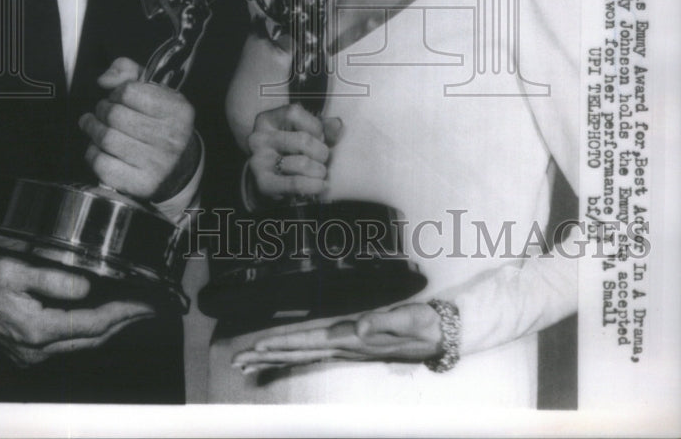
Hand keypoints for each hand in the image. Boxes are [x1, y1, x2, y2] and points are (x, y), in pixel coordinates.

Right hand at [0, 252, 155, 366]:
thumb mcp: (16, 270)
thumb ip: (53, 280)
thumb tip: (87, 288)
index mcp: (37, 330)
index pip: (93, 324)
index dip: (123, 314)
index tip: (146, 304)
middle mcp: (37, 349)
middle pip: (93, 340)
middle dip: (124, 323)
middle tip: (150, 308)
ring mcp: (32, 354)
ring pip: (82, 345)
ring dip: (109, 328)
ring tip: (133, 311)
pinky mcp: (28, 351)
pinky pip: (68, 344)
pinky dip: (89, 330)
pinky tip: (101, 316)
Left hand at [79, 57, 197, 201]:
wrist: (179, 167)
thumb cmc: (160, 123)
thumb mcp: (155, 91)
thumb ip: (128, 72)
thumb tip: (104, 79)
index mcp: (178, 110)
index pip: (130, 91)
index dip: (116, 92)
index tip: (117, 97)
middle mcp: (171, 137)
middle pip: (115, 115)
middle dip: (102, 110)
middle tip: (102, 111)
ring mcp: (156, 163)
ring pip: (106, 138)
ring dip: (93, 129)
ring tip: (93, 125)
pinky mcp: (141, 183)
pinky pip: (102, 164)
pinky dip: (93, 153)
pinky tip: (98, 148)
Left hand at [232, 303, 441, 372]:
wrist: (442, 333)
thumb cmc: (424, 324)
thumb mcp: (408, 319)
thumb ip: (384, 322)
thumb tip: (359, 327)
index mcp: (353, 338)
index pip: (310, 341)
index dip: (283, 343)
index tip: (257, 347)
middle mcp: (346, 345)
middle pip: (300, 352)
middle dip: (268, 356)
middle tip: (238, 361)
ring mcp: (348, 347)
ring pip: (305, 354)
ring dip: (276, 357)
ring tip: (250, 362)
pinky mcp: (353, 345)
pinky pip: (317, 351)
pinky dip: (296, 352)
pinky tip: (284, 356)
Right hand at [247, 102, 342, 198]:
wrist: (269, 181)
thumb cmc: (289, 153)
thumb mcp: (302, 134)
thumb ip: (321, 127)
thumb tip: (336, 124)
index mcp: (266, 120)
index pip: (294, 112)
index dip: (314, 126)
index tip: (319, 138)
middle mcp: (258, 138)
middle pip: (303, 139)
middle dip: (321, 152)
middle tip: (322, 160)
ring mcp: (258, 160)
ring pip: (302, 163)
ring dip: (319, 171)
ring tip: (319, 173)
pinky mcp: (263, 183)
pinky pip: (296, 183)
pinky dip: (314, 186)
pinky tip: (320, 186)